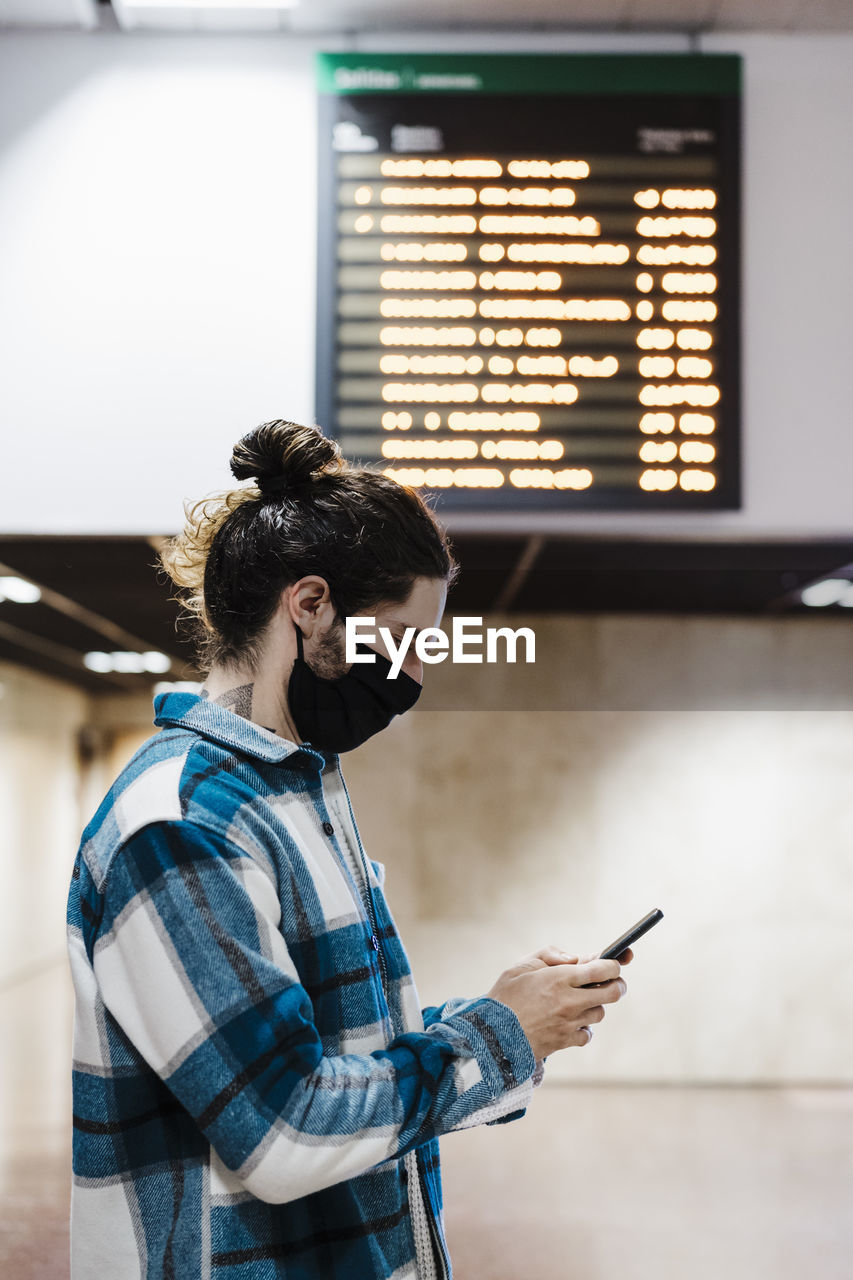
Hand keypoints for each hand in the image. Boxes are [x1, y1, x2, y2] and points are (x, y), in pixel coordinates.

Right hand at [486, 945, 627, 1059]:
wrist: (491, 1034)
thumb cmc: (505, 996)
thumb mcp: (522, 965)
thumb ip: (550, 955)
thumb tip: (575, 958)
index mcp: (560, 978)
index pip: (603, 969)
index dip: (614, 964)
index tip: (613, 962)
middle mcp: (570, 1001)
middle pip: (613, 992)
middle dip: (617, 984)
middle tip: (611, 981)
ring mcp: (569, 1023)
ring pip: (600, 1013)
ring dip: (595, 1005)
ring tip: (579, 1000)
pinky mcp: (565, 1041)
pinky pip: (587, 1034)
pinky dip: (584, 1027)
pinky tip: (570, 1020)